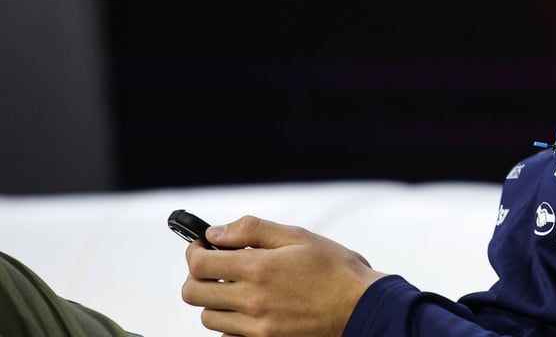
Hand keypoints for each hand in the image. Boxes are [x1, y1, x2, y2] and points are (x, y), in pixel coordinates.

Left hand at [182, 216, 387, 336]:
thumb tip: (216, 233)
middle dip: (198, 275)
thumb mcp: (298, 237)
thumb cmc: (334, 269)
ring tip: (237, 287)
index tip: (202, 246)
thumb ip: (253, 230)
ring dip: (214, 300)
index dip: (194, 251)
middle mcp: (252, 300)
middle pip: (193, 293)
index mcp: (258, 268)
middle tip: (214, 266)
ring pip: (208, 317)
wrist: (360, 307)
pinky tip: (249, 310)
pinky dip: (230, 324)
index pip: (199, 263)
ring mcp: (257, 326)